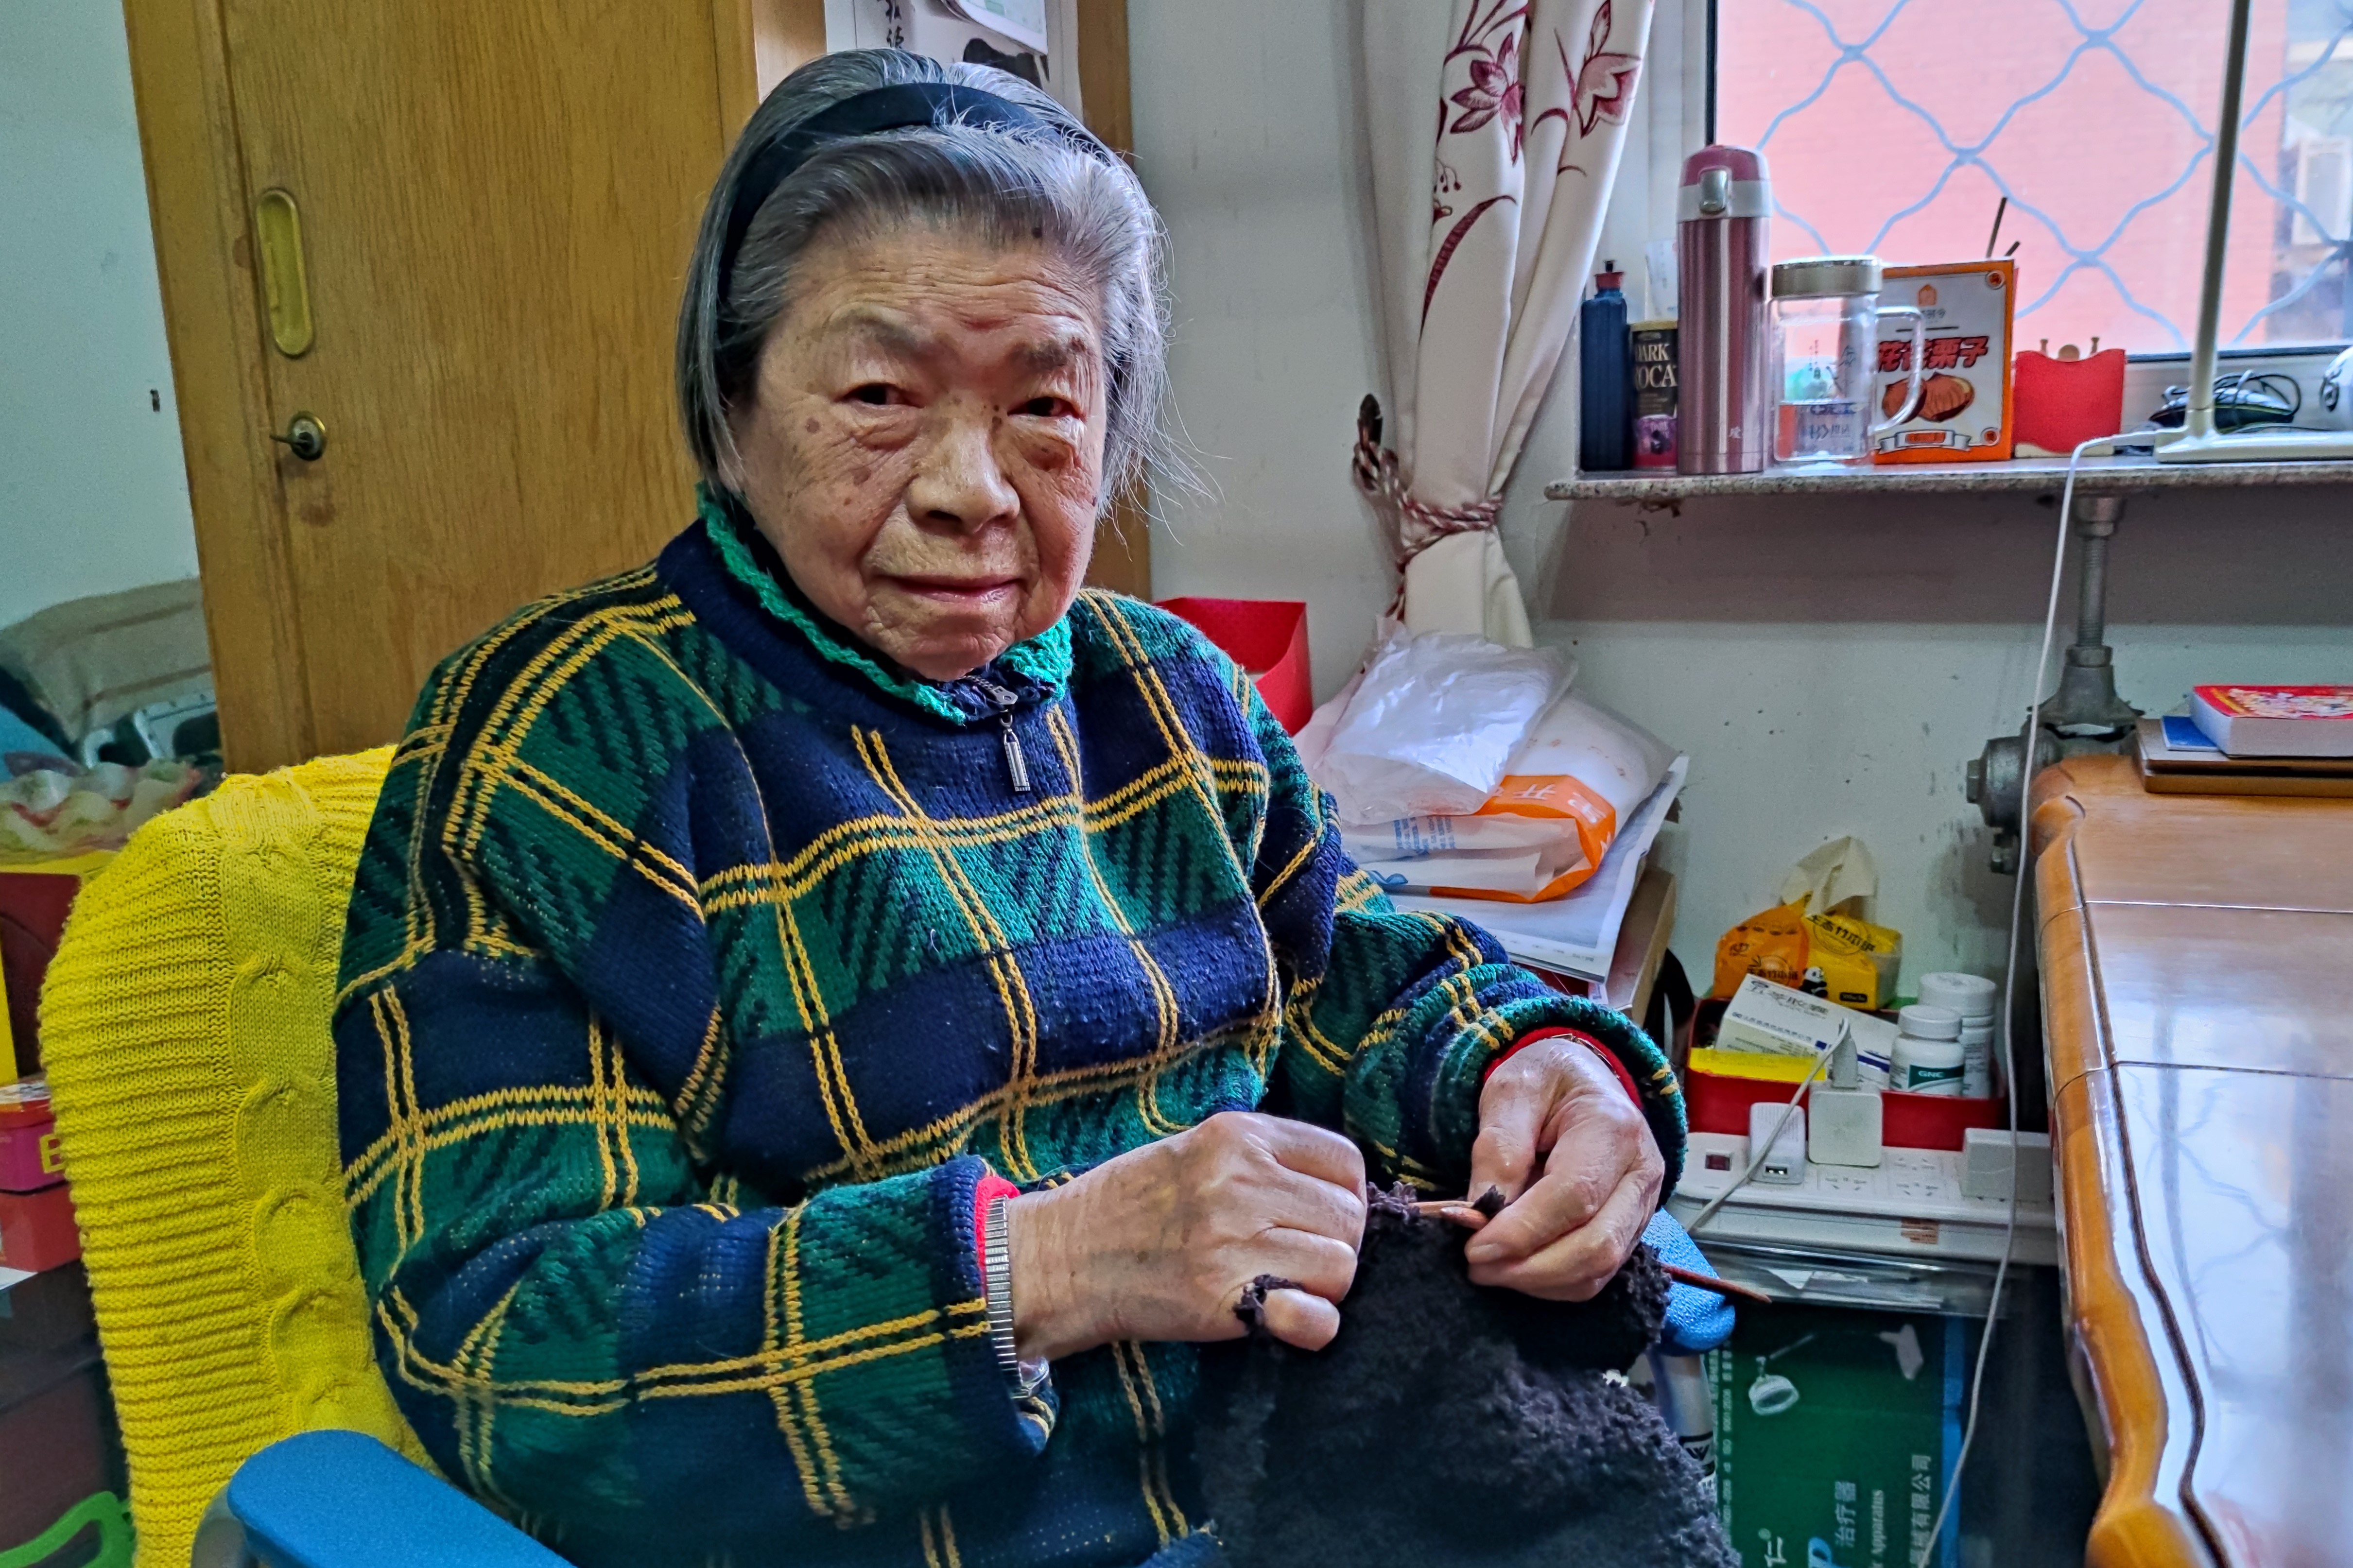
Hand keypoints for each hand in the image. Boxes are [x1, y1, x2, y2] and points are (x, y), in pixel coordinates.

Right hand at [1003, 1112, 1366, 1358]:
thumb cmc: (1127, 1204)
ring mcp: (1232, 1240)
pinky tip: (1281, 1319)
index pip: (1345, 1160)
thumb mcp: (1193, 1149)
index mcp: (1238, 1135)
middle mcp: (1241, 1181)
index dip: (1343, 1195)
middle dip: (1335, 1244)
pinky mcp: (1222, 1299)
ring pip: (1340, 1266)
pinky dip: (1311, 1326)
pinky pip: (1317, 1319)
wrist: (1060, 1257)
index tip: (1318, 1217)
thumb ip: (1261, 1158)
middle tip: (1295, 1259)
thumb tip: (1335, 1190)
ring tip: (1280, 1285)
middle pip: (1349, 1217)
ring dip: (1322, 1286)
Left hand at [1456, 1036, 1662, 1299]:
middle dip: (1531, 1268)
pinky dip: (1555, 1283)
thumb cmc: (1544, 1080)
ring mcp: (1642, 1205)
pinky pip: (1599, 1273)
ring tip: (1490, 1269)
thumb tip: (1481, 1215)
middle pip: (1596, 1245)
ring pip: (1600, 1268)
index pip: (1574, 1196)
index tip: (1474, 1248)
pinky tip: (1518, 1269)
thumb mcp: (1510, 1092)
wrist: (1578, 1078)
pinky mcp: (1631, 1228)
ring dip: (1540, 1282)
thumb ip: (1498, 1149)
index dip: (1523, 1231)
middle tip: (1476, 1266)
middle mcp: (1642, 1171)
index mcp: (1614, 1127)